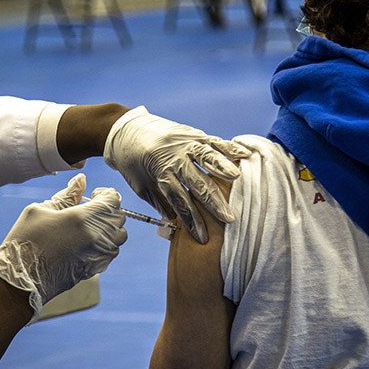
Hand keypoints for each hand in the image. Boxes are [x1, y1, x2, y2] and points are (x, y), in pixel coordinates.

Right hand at [0, 174, 126, 320]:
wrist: (21, 282)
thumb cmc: (25, 243)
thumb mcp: (41, 210)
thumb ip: (66, 195)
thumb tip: (81, 181)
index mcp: (85, 218)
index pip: (114, 199)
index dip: (105, 193)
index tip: (93, 195)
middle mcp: (98, 237)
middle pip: (119, 217)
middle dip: (107, 209)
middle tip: (88, 209)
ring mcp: (99, 255)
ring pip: (119, 236)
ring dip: (108, 227)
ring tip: (87, 226)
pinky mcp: (96, 269)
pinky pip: (111, 251)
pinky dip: (104, 243)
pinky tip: (84, 242)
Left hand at [104, 107, 250, 243]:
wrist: (124, 130)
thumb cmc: (133, 163)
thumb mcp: (141, 187)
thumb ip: (161, 204)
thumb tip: (176, 227)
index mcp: (160, 173)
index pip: (179, 201)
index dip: (192, 220)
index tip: (203, 238)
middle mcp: (174, 157)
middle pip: (197, 182)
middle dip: (213, 202)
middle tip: (229, 218)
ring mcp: (184, 143)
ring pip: (206, 157)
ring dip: (222, 168)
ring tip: (237, 178)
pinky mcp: (192, 133)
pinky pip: (213, 141)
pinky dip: (229, 147)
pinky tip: (244, 154)